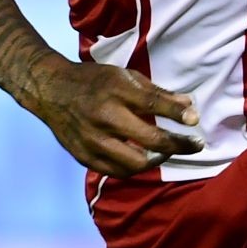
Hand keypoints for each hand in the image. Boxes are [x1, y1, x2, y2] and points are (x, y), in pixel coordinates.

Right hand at [21, 56, 204, 176]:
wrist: (51, 91)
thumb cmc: (94, 81)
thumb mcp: (124, 76)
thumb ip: (156, 93)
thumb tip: (189, 106)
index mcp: (114, 91)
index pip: (151, 104)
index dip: (176, 114)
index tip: (195, 121)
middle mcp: (103, 117)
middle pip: (149, 140)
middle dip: (177, 145)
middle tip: (195, 145)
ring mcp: (92, 140)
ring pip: (134, 163)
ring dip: (157, 159)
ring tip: (168, 151)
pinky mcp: (83, 156)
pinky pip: (116, 171)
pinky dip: (134, 167)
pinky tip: (144, 158)